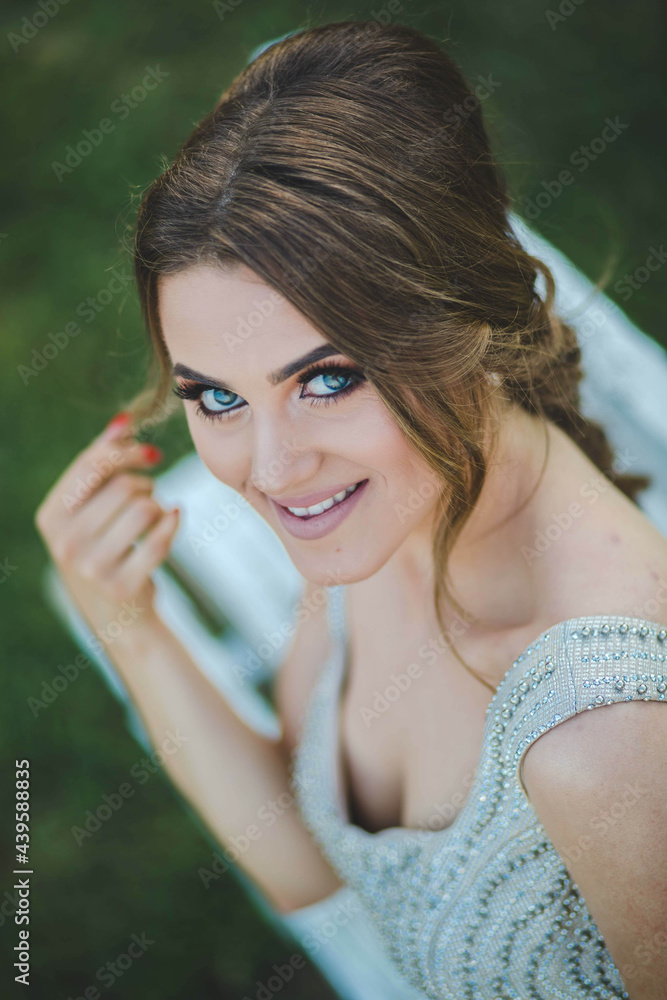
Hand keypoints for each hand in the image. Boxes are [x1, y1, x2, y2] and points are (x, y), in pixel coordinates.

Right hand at [35, 412, 179, 645]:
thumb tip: (122, 422)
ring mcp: (91, 567)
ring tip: (152, 517)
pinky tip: (171, 522)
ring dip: (158, 506)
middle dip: (145, 484)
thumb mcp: (91, 509)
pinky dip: (173, 524)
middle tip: (148, 494)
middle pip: (123, 486)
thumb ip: (102, 464)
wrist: (119, 615)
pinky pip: (161, 537)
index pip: (91, 465)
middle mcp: (64, 543)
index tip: (150, 454)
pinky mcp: (122, 585)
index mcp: (51, 517)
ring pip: (146, 508)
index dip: (126, 451)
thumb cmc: (106, 547)